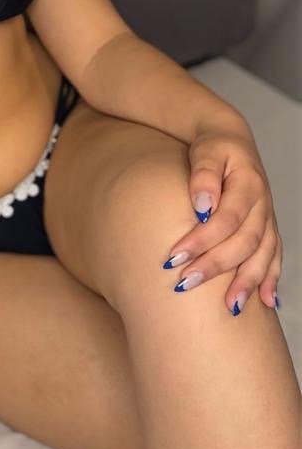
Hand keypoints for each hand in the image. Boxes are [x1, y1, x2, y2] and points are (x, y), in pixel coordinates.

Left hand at [161, 122, 282, 314]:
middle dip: (216, 266)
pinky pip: (274, 256)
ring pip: (264, 254)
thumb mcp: (206, 151)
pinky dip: (270, 279)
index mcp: (248, 184)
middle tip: (185, 283)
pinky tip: (265, 302)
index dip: (202, 239)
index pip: (226, 218)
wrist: (231, 140)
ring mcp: (268, 218)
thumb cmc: (213, 147)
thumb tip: (201, 206)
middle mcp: (263, 204)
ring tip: (231, 307)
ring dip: (247, 282)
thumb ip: (204, 175)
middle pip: (244, 242)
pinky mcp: (267, 228)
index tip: (174, 256)